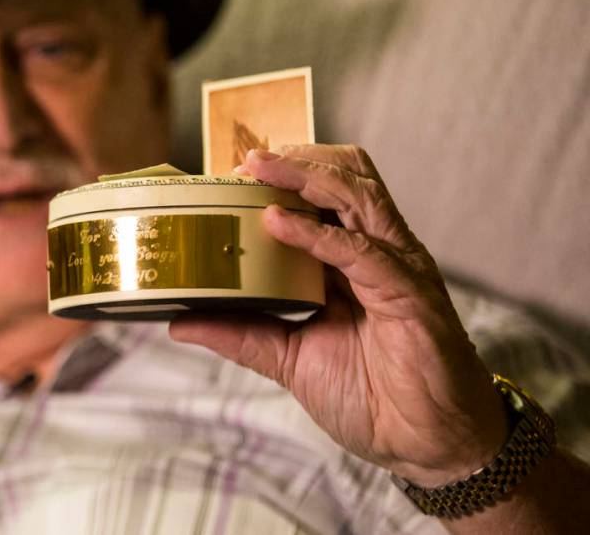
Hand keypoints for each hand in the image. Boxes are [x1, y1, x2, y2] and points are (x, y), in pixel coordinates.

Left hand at [170, 145, 508, 486]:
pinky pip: (361, 251)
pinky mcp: (409, 293)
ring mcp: (397, 267)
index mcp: (353, 261)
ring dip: (305, 176)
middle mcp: (378, 252)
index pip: (323, 197)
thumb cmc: (373, 397)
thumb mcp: (289, 359)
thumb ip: (241, 334)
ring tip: (258, 169)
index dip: (282, 178)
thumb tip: (180, 323)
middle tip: (244, 162)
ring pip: (357, 194)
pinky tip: (278, 223)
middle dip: (295, 162)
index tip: (231, 174)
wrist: (427, 445)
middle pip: (343, 179)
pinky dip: (316, 233)